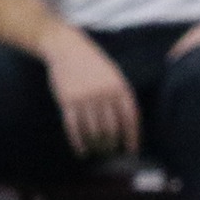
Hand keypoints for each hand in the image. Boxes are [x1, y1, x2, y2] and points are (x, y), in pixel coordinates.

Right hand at [42, 25, 140, 156]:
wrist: (67, 47)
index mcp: (119, 87)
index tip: (132, 150)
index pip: (130, 118)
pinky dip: (79, 143)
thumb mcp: (113, 76)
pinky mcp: (67, 101)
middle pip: (112, 128)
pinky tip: (83, 151)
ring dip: (97, 145)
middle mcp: (103, 93)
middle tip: (111, 150)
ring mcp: (85, 97)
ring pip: (94, 131)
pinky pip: (74, 129)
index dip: (132, 137)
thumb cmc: (93, 64)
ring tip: (98, 149)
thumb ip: (121, 97)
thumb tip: (128, 128)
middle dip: (112, 144)